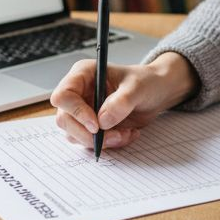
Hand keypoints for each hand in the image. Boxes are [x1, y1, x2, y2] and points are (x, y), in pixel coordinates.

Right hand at [50, 51, 198, 149]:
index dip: (76, 112)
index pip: (63, 95)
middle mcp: (78, 93)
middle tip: (115, 136)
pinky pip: (90, 142)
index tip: (96, 125)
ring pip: (75, 135)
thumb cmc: (146, 82)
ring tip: (126, 133)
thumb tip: (102, 121)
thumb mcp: (138, 87)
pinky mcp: (91, 126)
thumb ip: (121, 102)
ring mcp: (82, 111)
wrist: (156, 93)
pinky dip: (109, 144)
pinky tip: (126, 134)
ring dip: (102, 141)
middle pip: (64, 120)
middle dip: (88, 134)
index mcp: (83, 75)